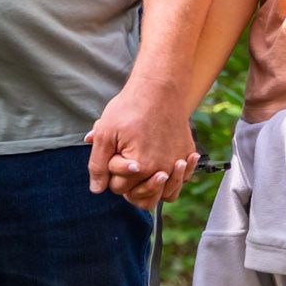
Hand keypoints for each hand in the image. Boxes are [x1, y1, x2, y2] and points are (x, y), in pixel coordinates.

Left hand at [89, 85, 197, 206]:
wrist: (159, 88)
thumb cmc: (130, 108)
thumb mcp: (105, 133)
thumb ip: (98, 165)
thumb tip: (97, 189)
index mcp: (142, 167)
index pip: (119, 188)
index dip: (111, 172)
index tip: (115, 152)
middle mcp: (164, 170)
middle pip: (142, 197)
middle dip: (129, 183)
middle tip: (127, 161)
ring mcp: (179, 163)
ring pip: (165, 195)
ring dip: (152, 189)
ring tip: (143, 172)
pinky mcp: (188, 154)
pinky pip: (182, 180)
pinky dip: (174, 179)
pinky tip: (165, 167)